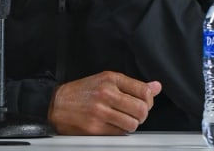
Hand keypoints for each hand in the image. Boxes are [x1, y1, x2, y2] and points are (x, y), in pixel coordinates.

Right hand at [48, 71, 162, 134]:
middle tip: (135, 114)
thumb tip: (156, 87)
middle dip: (142, 114)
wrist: (57, 104)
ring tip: (124, 120)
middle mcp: (106, 94)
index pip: (144, 91)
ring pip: (132, 124)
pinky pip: (120, 134)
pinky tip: (113, 125)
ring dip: (131, 124)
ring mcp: (100, 112)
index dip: (149, 100)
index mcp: (111, 80)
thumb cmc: (82, 91)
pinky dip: (120, 131)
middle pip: (141, 109)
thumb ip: (132, 85)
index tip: (145, 103)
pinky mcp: (95, 128)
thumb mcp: (106, 80)